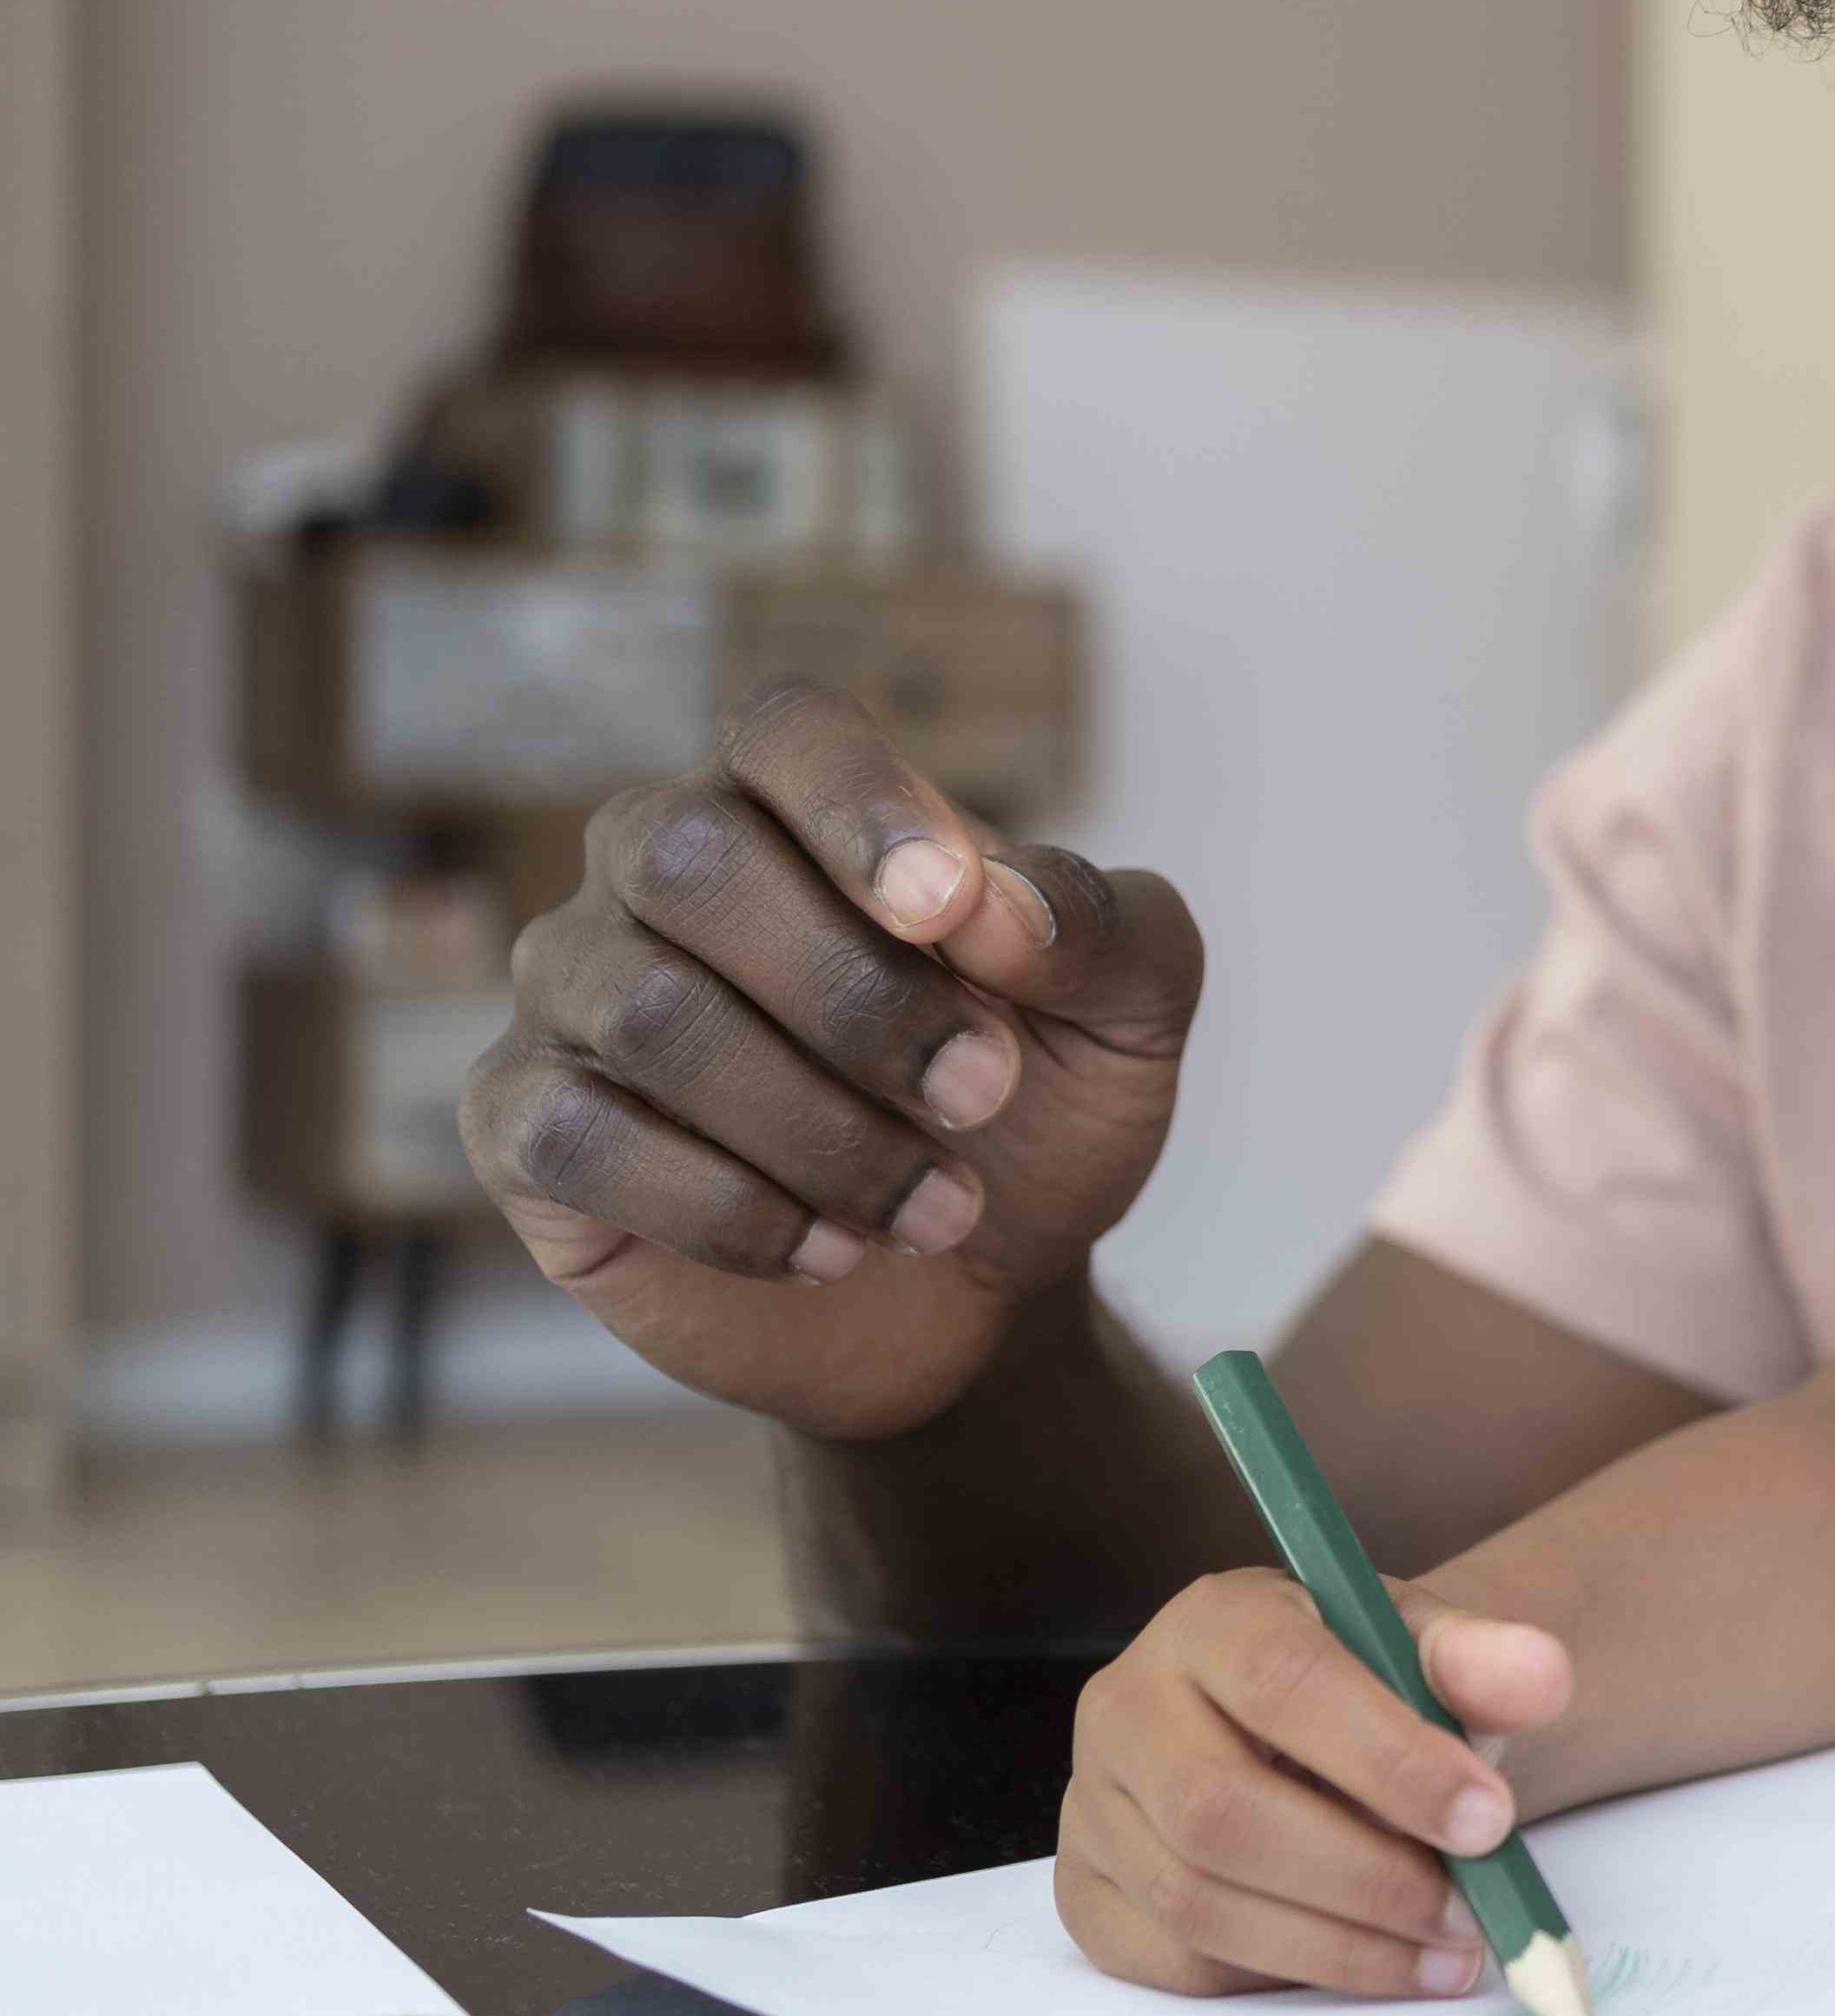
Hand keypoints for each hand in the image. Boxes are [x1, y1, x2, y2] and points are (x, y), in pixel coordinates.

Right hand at [463, 684, 1203, 1439]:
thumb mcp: (1129, 1010)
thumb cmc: (1036, 1106)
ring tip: (938, 1206)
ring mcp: (575, 990)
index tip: (951, 910)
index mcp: (799, 801)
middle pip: (692, 862)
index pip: (786, 729)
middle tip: (984, 1092)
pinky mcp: (525, 1125)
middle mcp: (656, 868)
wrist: (980, 1286)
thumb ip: (1097, 924)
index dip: (860, 801)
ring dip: (823, 1130)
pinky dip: (730, 1211)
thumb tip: (993, 905)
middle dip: (858, 996)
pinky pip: (577, 1138)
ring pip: (649, 1015)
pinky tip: (831, 1250)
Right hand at [1058, 1568, 1575, 1998]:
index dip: (1389, 1759)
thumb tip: (1542, 1675)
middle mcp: (1126, 1707)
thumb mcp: (1423, 1650)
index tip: (1489, 1820)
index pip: (1284, 1682)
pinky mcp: (1088, 1896)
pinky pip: (1175, 1963)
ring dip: (1337, 1947)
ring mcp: (1092, 1807)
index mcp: (1212, 1620)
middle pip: (1223, 1811)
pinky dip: (1280, 1977)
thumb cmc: (1365, 1689)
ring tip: (1445, 1953)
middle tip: (1469, 1912)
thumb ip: (1480, 1660)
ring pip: (1198, 1901)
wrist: (1300, 1731)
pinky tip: (1367, 1966)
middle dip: (1364, 1877)